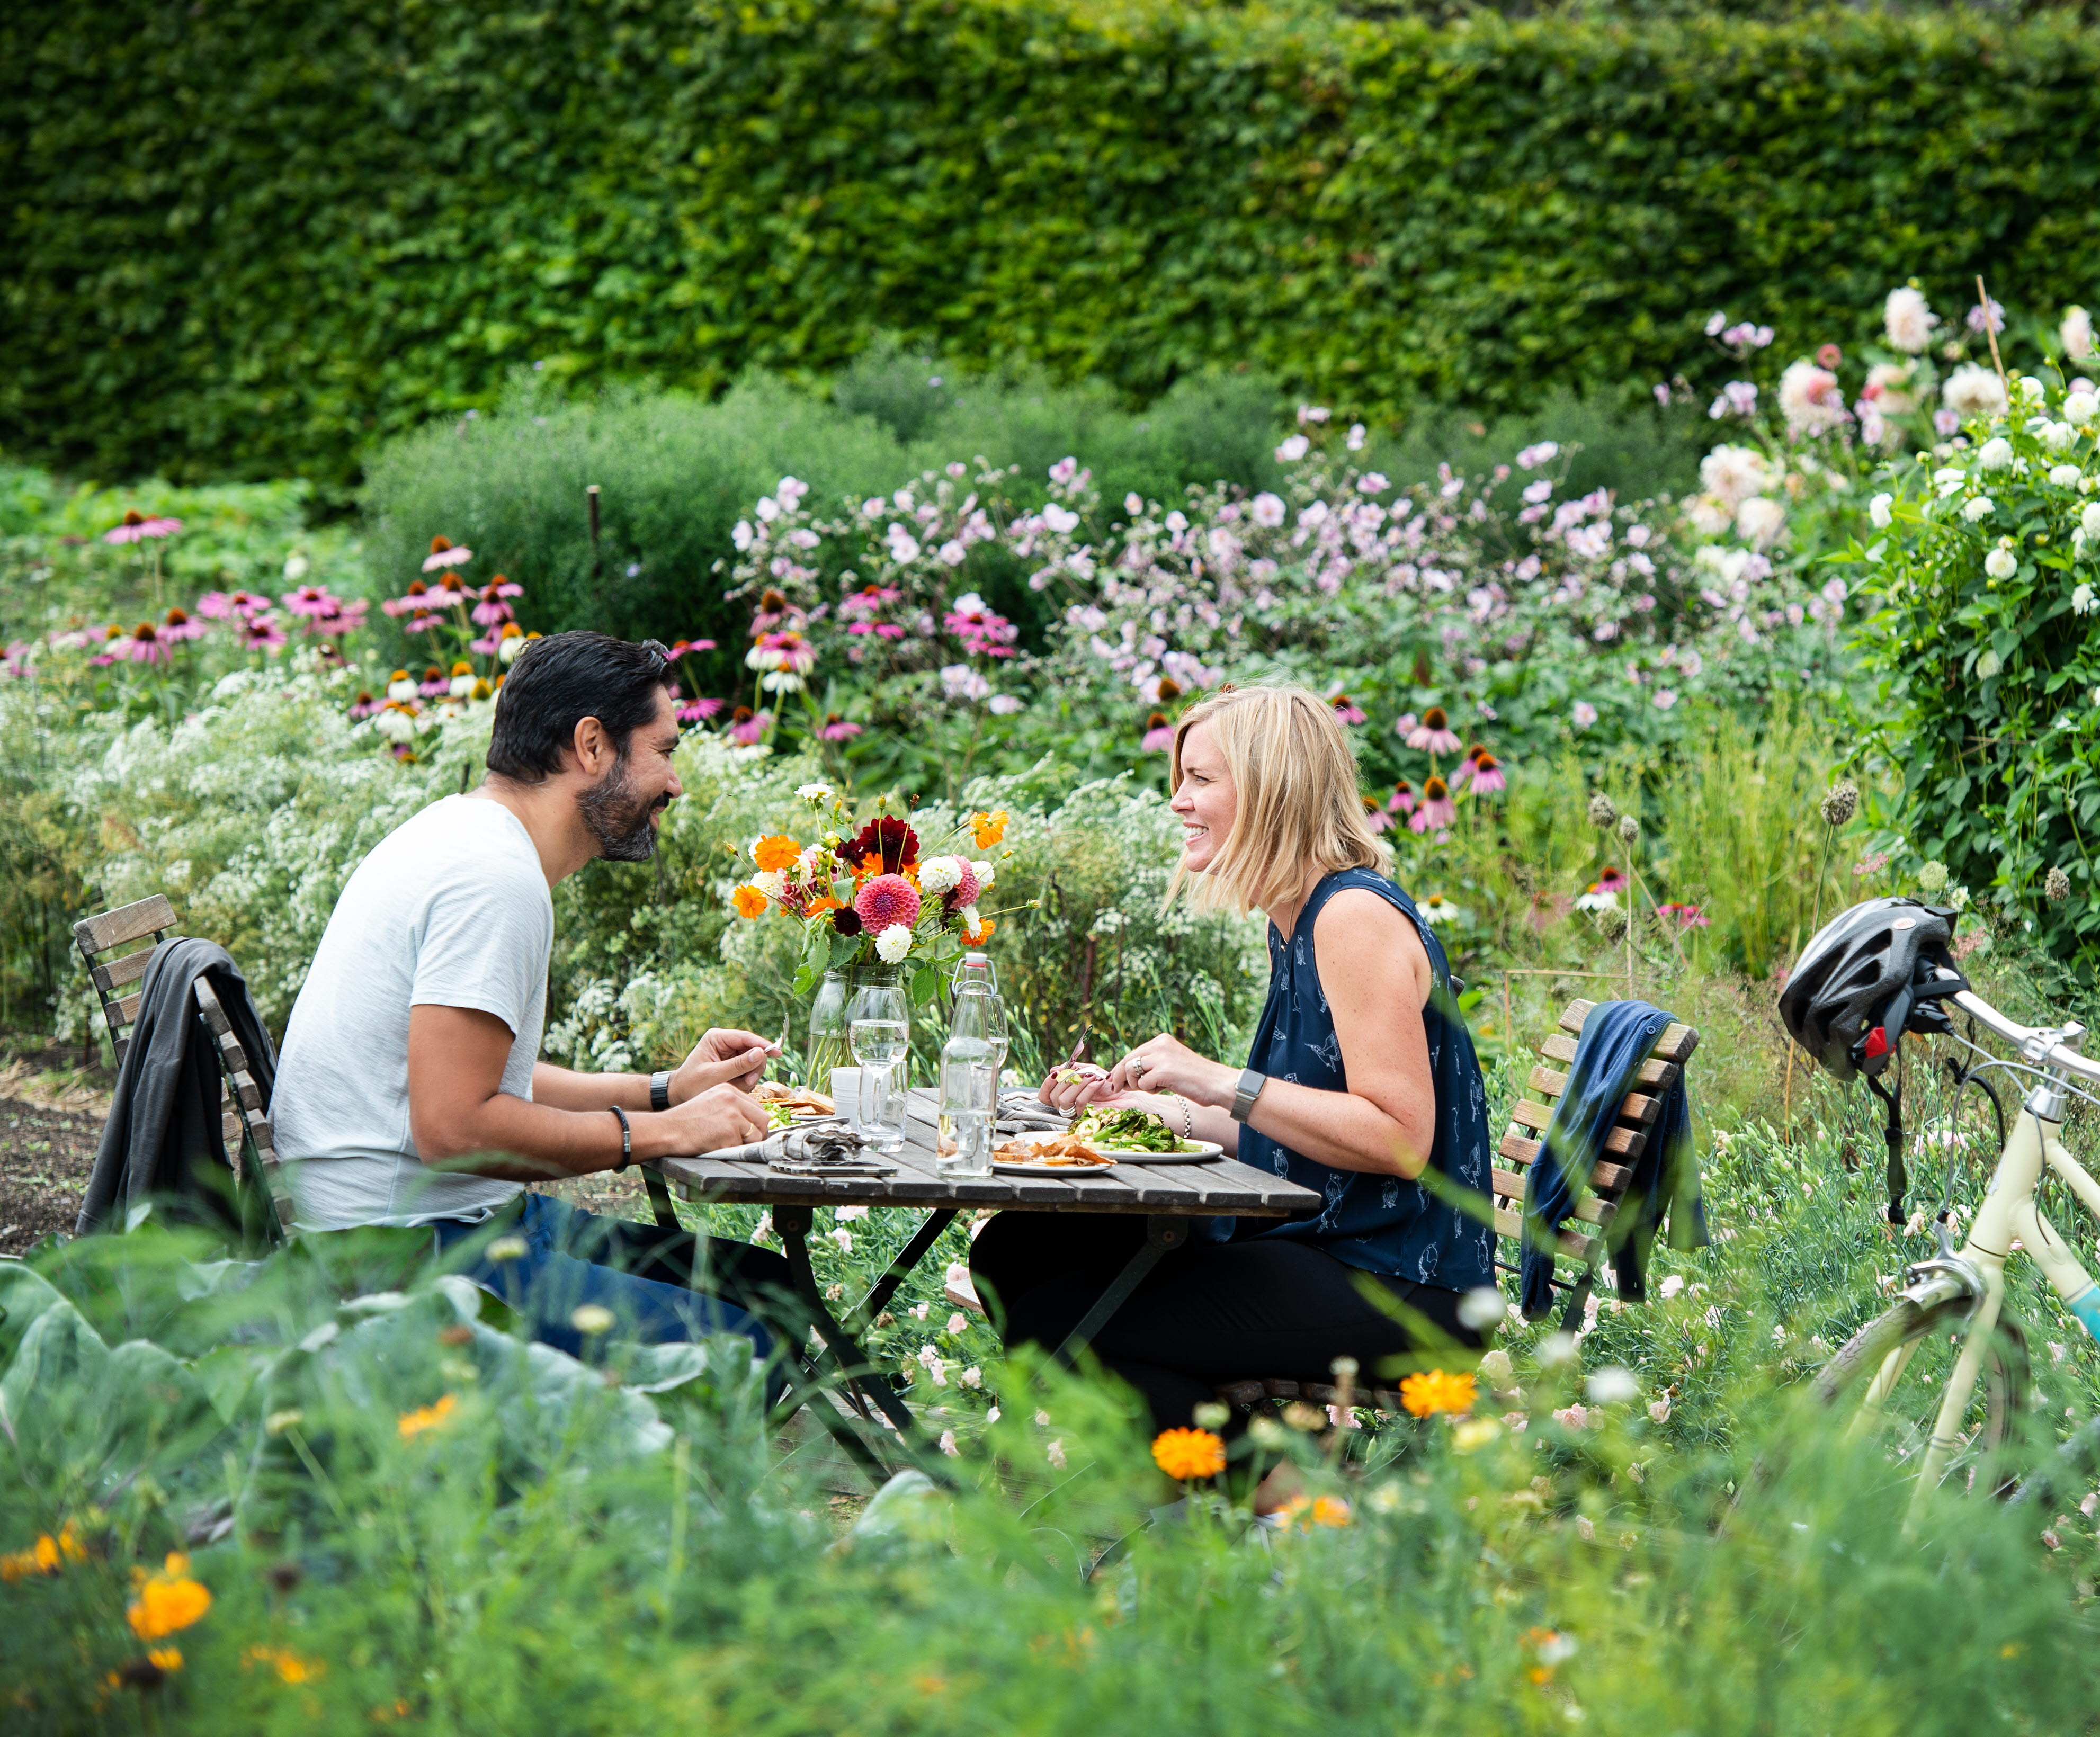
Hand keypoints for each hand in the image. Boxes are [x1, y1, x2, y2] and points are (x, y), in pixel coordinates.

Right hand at [655, 1082, 769, 1156]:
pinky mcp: (728, 1133)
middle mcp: (733, 1099)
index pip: (756, 1107)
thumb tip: (752, 1123)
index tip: (751, 1133)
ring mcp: (732, 1116)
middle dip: (758, 1134)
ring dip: (745, 1145)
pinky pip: (741, 1148)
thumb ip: (731, 1107)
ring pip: (755, 1136)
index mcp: (728, 1090)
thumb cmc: (685, 1121)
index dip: (756, 1123)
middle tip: (748, 1144)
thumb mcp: (710, 1101)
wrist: (666, 1130)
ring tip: (727, 1145)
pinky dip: (732, 1152)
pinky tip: (717, 1148)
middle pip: (762, 1119)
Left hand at [671, 1027, 777, 1100]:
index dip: (763, 1045)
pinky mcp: (732, 1065)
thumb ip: (738, 1065)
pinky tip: (734, 1086)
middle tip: (747, 1081)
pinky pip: (747, 1071)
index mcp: (717, 1038)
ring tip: (736, 1086)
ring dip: (748, 1076)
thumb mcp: (715, 1076)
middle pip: (753, 1050)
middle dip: (753, 1067)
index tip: (777, 1053)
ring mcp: (729, 1054)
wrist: (679, 1095)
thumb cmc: (691, 1084)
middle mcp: (725, 1043)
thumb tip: (760, 1053)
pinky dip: (744, 1081)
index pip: (746, 1038)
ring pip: (752, 1062)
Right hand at [1038, 1062, 1116, 1113]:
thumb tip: (1053, 1070)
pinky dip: (1088, 1088)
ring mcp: (1076, 1115)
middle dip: (1067, 1080)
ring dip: (1077, 1084)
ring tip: (1091, 1076)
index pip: (1044, 1096)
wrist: (1125, 1093)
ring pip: (1063, 1100)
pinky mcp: (1087, 1118)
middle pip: (1054, 1096)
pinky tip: (1098, 1083)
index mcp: (1064, 1096)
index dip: (1047, 1084)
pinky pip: (1079, 1103)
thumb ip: (1072, 1069)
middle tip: (1081, 1072)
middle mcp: (1067, 1108)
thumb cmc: (1107, 1083)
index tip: (1056, 1073)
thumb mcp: (1088, 1070)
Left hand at [1103, 1033, 1237, 1109]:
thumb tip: (1122, 1077)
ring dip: (1137, 1085)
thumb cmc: (1195, 1079)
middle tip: (1117, 1090)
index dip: (1120, 1068)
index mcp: (1162, 1040)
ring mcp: (1161, 1056)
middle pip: (1126, 1060)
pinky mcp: (1163, 1070)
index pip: (1132, 1053)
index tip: (1114, 1081)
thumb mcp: (1170, 1064)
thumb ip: (1150, 1065)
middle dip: (1119, 1078)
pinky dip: (1149, 1090)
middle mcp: (1160, 1044)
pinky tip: (1164, 1088)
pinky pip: (1142, 1084)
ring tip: (1154, 1088)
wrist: (1217, 1084)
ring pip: (1130, 1071)